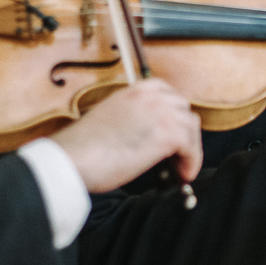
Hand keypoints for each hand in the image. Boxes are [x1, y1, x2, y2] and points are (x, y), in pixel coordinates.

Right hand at [51, 79, 201, 192]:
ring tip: (181, 167)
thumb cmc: (84, 147)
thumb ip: (132, 118)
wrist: (73, 158)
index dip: (174, 114)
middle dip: (184, 130)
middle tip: (179, 152)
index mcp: (134, 90)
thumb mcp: (110, 119)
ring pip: (191, 127)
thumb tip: (147, 134)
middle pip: (183, 109)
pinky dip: (191, 161)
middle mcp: (150, 96)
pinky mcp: (167, 134)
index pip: (168, 93)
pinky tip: (182, 174)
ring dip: (190, 148)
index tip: (174, 129)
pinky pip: (191, 147)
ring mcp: (161, 113)